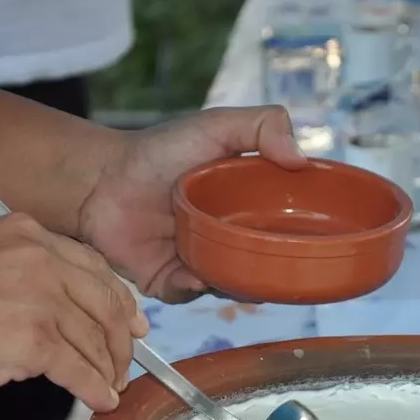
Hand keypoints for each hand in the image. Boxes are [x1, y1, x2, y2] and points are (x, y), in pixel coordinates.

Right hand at [0, 213, 146, 410]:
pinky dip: (96, 389)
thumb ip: (20, 281)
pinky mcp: (35, 339)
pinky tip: (100, 400)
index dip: (120, 301)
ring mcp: (42, 298)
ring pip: (97, 340)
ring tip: (110, 389)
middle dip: (121, 340)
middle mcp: (42, 259)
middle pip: (106, 303)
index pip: (93, 268)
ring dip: (108, 370)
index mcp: (27, 235)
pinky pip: (81, 369)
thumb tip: (52, 323)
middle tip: (126, 365)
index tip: (134, 322)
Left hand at [77, 105, 308, 303]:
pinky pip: (189, 293)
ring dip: (236, 281)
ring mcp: (200, 263)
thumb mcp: (216, 126)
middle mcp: (228, 240)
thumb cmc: (158, 151)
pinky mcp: (169, 281)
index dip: (303, 234)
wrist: (101, 178)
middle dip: (276, 268)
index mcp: (246, 210)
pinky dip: (194, 287)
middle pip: (265, 263)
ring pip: (230, 285)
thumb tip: (301, 158)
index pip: (285, 228)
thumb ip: (263, 126)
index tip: (319, 237)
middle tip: (279, 261)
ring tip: (236, 268)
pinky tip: (196, 275)